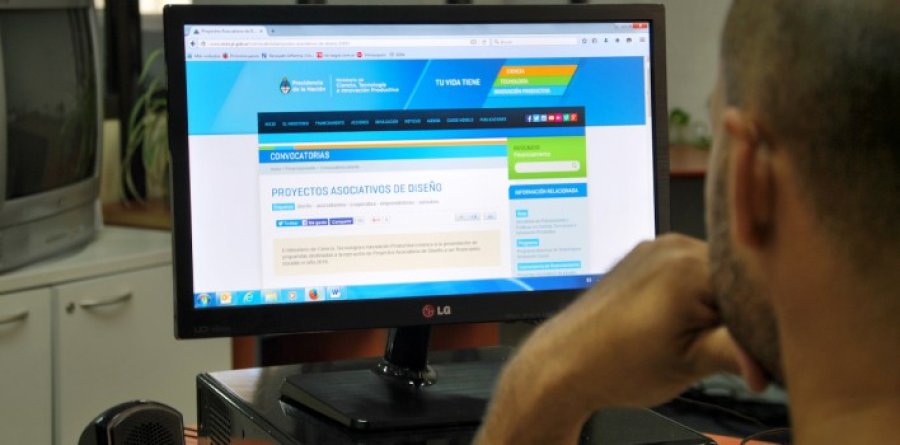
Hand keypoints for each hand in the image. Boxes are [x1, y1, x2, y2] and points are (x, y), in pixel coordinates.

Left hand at [476, 234, 740, 443]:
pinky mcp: (643, 256)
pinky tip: (675, 321)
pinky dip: (692, 294)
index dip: (760, 318)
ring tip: (690, 335)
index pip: (756, 283)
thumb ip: (737, 352)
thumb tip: (770, 359)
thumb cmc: (615, 364)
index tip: (757, 345)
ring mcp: (656, 247)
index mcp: (689, 266)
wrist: (565, 362)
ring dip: (713, 302)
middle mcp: (673, 246)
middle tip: (723, 345)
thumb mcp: (688, 364)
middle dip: (736, 309)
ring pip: (713, 272)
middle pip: (736, 274)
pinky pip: (687, 269)